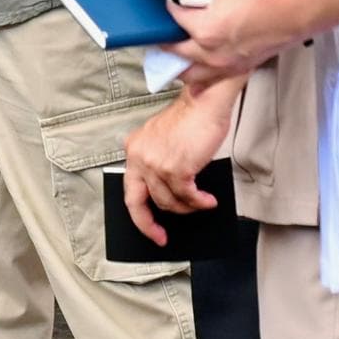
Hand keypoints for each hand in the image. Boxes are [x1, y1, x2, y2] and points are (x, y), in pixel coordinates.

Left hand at [122, 77, 242, 246]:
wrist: (205, 101)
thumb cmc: (192, 119)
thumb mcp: (164, 142)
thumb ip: (161, 166)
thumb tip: (171, 197)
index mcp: (134, 149)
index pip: (130, 191)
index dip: (139, 215)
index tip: (150, 230)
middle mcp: (139, 156)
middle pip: (138, 202)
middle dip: (149, 225)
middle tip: (161, 237)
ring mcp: (156, 163)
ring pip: (168, 202)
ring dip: (186, 208)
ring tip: (201, 204)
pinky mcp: (176, 167)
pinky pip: (187, 197)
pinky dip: (199, 203)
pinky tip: (208, 201)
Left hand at [164, 0, 322, 87]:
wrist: (306, 8)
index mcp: (206, 31)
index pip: (174, 17)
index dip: (171, 0)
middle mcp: (215, 54)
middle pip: (178, 52)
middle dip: (168, 38)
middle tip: (165, 25)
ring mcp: (231, 64)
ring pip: (196, 72)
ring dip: (183, 61)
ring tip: (180, 45)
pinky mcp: (246, 65)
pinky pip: (216, 74)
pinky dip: (206, 68)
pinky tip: (208, 53)